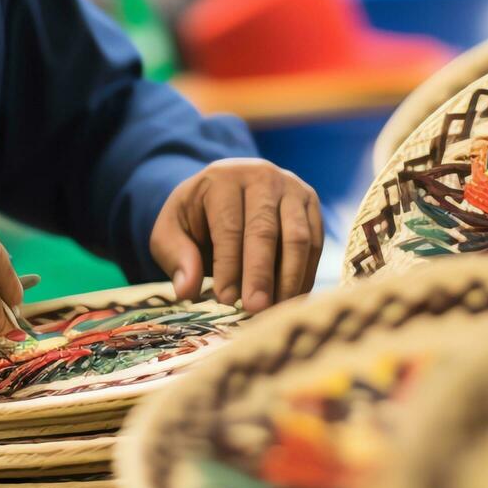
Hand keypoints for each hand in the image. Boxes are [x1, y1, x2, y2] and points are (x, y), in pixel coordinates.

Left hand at [149, 158, 321, 311]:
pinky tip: (291, 301)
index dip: (228, 265)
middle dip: (260, 274)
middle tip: (255, 309)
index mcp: (224, 178)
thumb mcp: (172, 231)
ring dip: (289, 278)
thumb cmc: (197, 218)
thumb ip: (176, 257)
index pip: (229, 226)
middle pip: (265, 231)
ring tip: (275, 311)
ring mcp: (292, 188)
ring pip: (298, 237)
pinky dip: (305, 274)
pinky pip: (315, 243)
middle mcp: (263, 176)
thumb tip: (187, 290)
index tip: (225, 300)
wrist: (226, 194)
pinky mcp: (311, 205)